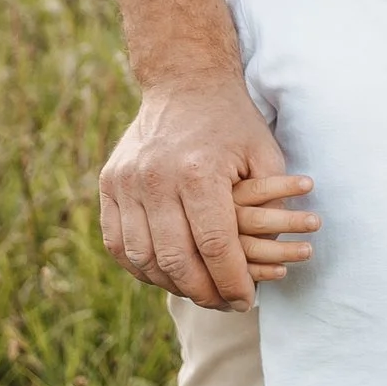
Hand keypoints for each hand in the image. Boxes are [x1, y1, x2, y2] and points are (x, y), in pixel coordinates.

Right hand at [98, 73, 310, 310]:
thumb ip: (273, 203)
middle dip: (204, 292)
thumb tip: (277, 254)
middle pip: (177, 260)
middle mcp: (156, 179)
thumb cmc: (232, 121)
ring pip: (143, 258)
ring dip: (171, 284)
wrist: (184, 81)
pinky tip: (164, 274)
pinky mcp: (109, 183)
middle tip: (223, 304)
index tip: (246, 302)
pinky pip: (118, 243)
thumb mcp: (264, 152)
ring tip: (197, 292)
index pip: (216, 247)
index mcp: (198, 172)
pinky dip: (140, 266)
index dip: (232, 282)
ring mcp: (126, 182)